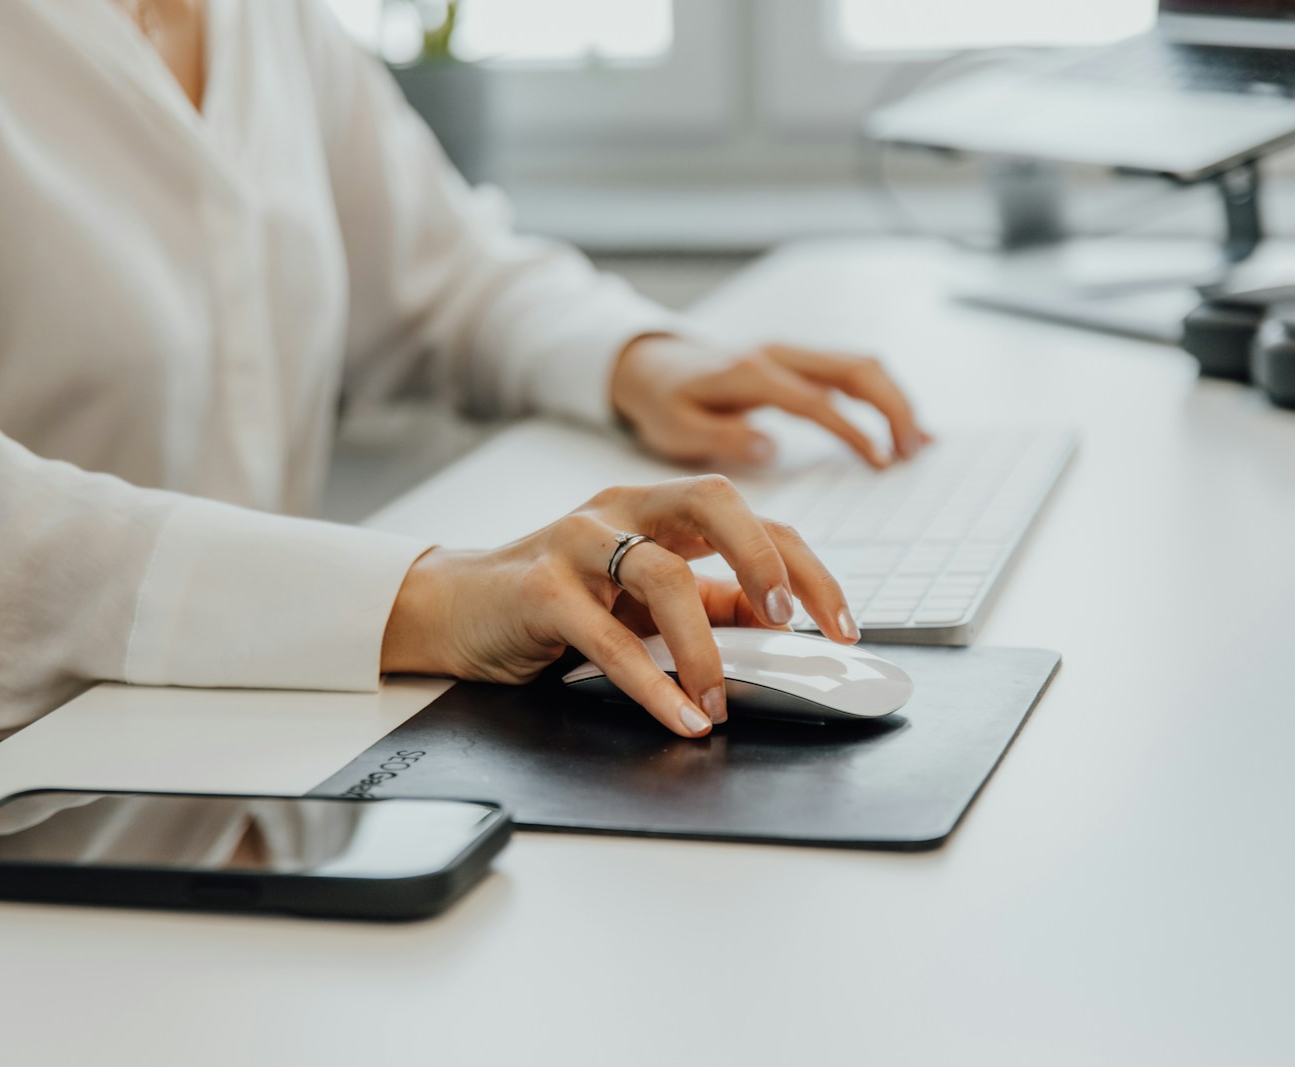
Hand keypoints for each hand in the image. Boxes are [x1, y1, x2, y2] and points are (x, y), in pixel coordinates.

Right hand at [380, 477, 857, 737]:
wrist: (454, 608)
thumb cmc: (554, 602)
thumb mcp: (640, 600)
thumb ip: (705, 604)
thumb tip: (779, 629)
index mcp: (658, 507)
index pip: (752, 518)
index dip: (805, 568)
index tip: (840, 626)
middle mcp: (623, 509)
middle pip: (716, 502)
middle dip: (769, 561)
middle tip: (793, 625)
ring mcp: (578, 541)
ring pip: (664, 575)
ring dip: (707, 648)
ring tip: (721, 703)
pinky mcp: (540, 587)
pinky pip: (607, 637)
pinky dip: (651, 684)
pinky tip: (679, 718)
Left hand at [610, 336, 931, 468]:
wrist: (651, 365)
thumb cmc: (663, 402)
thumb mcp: (675, 428)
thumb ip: (721, 436)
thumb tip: (770, 446)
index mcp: (751, 373)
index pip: (815, 400)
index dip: (852, 431)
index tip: (879, 463)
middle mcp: (778, 355)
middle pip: (855, 368)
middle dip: (893, 408)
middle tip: (911, 454)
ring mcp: (791, 355)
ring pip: (860, 365)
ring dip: (894, 401)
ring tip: (916, 445)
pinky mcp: (797, 363)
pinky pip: (849, 372)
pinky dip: (881, 396)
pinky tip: (902, 426)